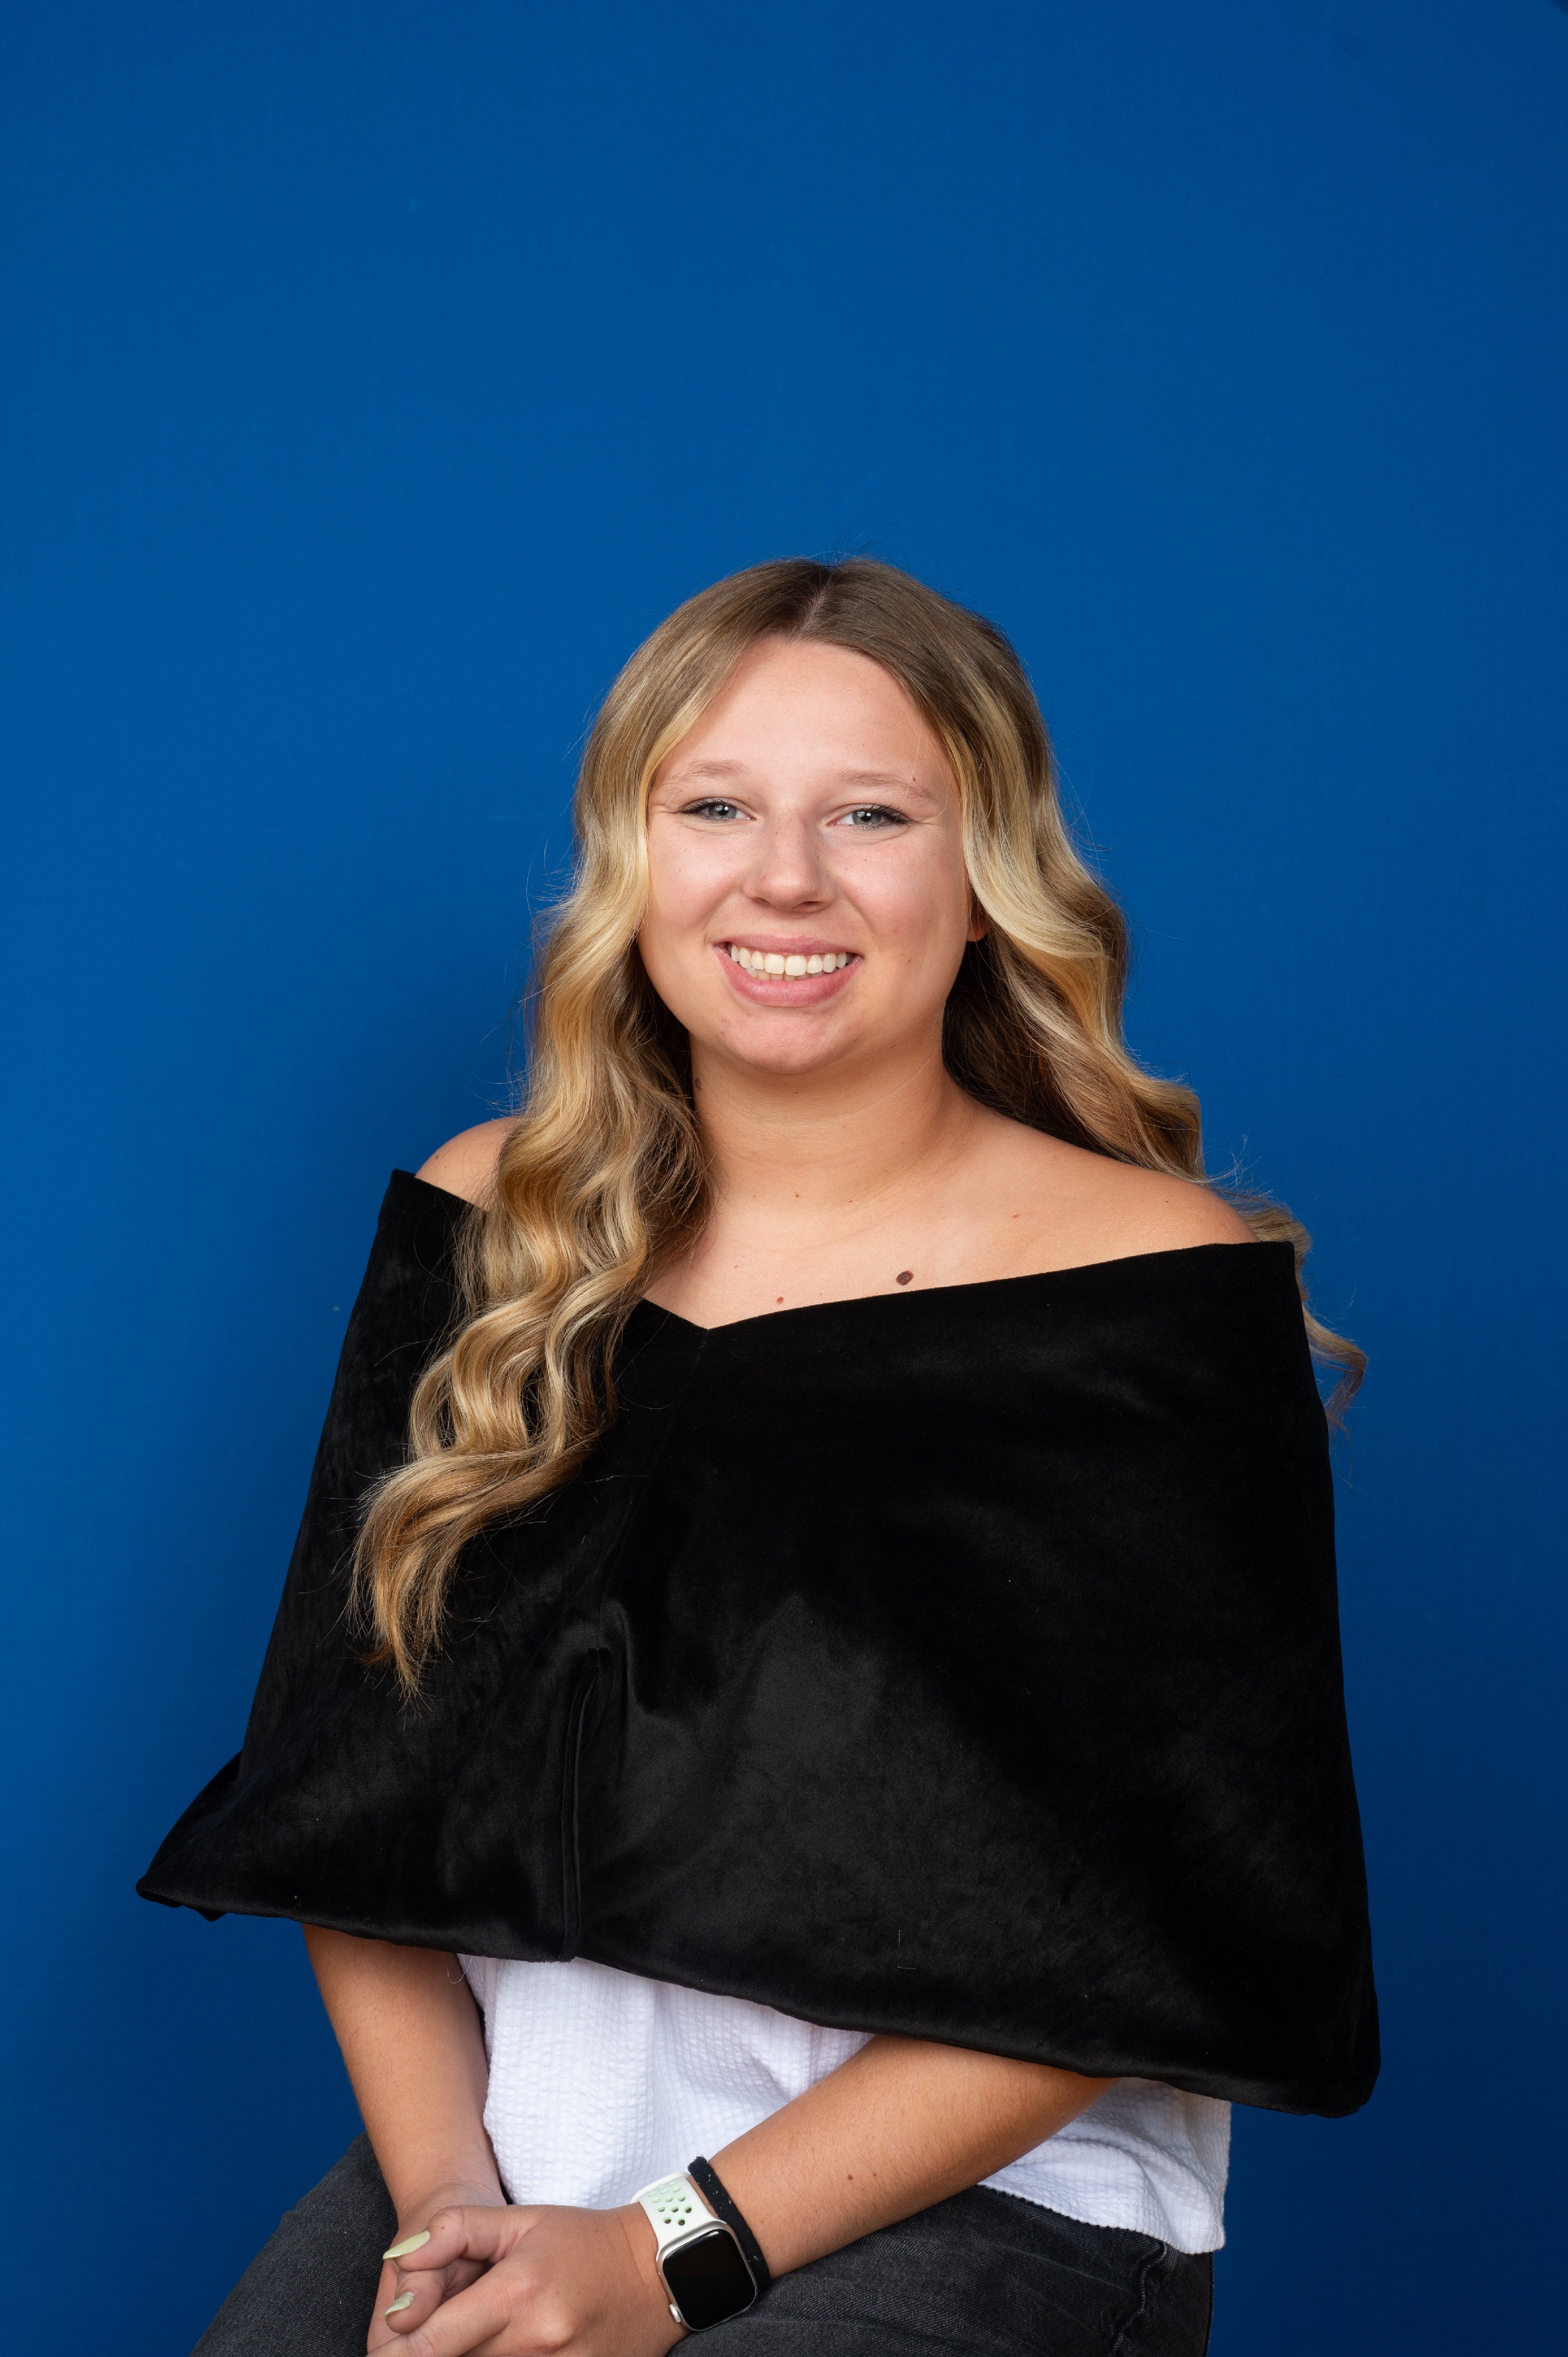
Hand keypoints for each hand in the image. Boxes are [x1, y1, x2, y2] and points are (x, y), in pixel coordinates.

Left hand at [371, 2199, 683, 2356]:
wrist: (659, 2269)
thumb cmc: (583, 2240)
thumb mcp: (521, 2219)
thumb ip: (456, 2231)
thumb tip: (401, 2259)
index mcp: (516, 2292)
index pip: (431, 2343)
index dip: (397, 2349)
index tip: (387, 2344)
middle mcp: (535, 2340)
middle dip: (427, 2356)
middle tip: (419, 2342)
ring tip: (463, 2339)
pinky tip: (502, 2350)